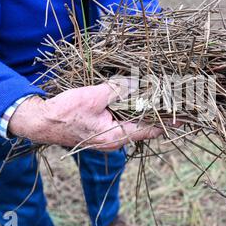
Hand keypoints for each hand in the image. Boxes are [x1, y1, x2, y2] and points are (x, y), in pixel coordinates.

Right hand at [8, 80, 162, 150]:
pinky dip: (133, 111)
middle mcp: (116, 140)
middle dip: (159, 114)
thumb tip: (140, 85)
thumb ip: (119, 90)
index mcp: (116, 136)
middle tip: (174, 100)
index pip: (150, 129)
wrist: (42, 122)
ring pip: (134, 124)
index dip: (168, 120)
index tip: (184, 114)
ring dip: (146, 111)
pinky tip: (138, 99)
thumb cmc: (66, 111)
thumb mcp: (95, 96)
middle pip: (144, 127)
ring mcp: (108, 137)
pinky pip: (124, 121)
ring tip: (160, 98)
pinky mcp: (102, 130)